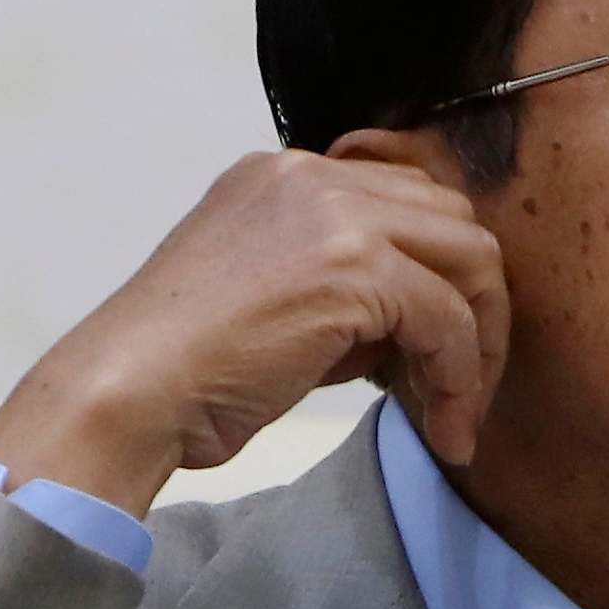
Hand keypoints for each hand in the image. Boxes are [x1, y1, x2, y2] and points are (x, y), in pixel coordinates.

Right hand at [0, 128, 507, 516]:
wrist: (128, 394)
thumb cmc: (188, 372)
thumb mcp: (276, 302)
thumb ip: (347, 289)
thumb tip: (421, 323)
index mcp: (287, 177)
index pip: (407, 200)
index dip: (440, 275)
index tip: (437, 348)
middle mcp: (313, 177)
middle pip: (454, 219)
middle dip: (477, 304)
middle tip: (463, 383)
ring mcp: (333, 214)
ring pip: (471, 260)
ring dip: (479, 343)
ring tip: (459, 412)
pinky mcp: (352, 266)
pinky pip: (447, 319)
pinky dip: (459, 379)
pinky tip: (445, 431)